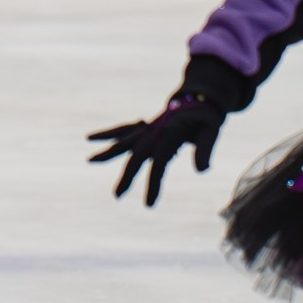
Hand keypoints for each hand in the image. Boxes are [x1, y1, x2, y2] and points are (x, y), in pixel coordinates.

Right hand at [87, 95, 222, 206]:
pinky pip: (123, 130)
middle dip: (127, 175)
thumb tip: (202, 170)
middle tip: (117, 196)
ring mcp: (147, 127)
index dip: (153, 184)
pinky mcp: (145, 126)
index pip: (160, 163)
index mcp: (170, 134)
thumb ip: (205, 149)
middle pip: (137, 154)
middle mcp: (154, 130)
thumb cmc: (206, 117)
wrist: (199, 97)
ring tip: (91, 160)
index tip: (148, 205)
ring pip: (124, 140)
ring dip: (109, 151)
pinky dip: (108, 134)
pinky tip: (92, 138)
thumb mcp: (211, 130)